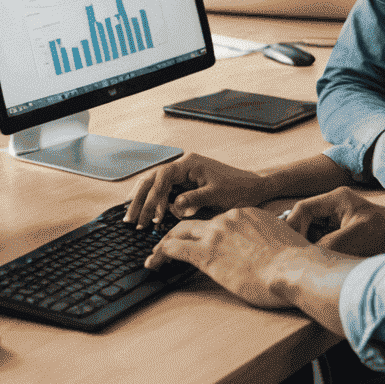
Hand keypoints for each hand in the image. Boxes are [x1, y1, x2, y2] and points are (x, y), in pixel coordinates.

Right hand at [124, 153, 266, 225]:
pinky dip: (155, 204)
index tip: (155, 217)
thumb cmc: (239, 189)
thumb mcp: (218, 194)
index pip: (163, 177)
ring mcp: (183, 175)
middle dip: (141, 199)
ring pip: (155, 186)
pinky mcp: (185, 185)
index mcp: (189, 163)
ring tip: (133, 219)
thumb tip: (175, 206)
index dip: (156, 197)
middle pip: (153, 179)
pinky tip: (147, 215)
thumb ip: (195, 198)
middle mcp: (183, 166)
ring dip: (144, 202)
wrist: (254, 188)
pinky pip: (164, 193)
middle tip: (131, 219)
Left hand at [144, 206, 351, 314]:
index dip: (205, 232)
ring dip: (164, 243)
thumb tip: (281, 254)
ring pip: (179, 232)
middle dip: (177, 232)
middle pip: (194, 223)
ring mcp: (216, 234)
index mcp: (247, 215)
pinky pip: (175, 249)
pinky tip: (153, 263)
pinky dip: (160, 254)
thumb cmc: (296, 262)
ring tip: (155, 255)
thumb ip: (274, 244)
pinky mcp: (207, 254)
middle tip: (166, 244)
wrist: (294, 267)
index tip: (200, 241)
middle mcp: (228, 219)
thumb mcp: (284, 243)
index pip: (218, 221)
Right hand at [283, 187, 384, 256]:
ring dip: (310, 245)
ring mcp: (341, 217)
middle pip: (306, 219)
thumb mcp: (354, 241)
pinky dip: (321, 250)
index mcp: (337, 199)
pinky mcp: (346, 230)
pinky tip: (322, 264)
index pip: (303, 209)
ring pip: (314, 230)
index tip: (291, 247)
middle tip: (295, 258)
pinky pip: (325, 239)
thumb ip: (326, 245)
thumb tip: (304, 256)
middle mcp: (336, 205)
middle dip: (299, 237)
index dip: (292, 227)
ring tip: (307, 263)